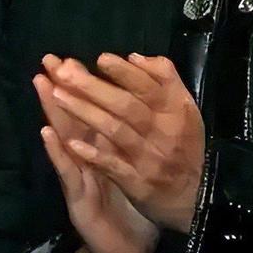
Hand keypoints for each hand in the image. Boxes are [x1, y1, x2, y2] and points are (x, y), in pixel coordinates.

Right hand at [33, 61, 159, 252]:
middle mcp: (86, 155)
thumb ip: (125, 129)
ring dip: (52, 110)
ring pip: (64, 137)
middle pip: (71, 115)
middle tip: (47, 61)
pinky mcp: (77, 198)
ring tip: (43, 84)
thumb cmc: (127, 196)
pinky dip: (58, 151)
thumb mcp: (128, 160)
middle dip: (61, 87)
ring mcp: (79, 174)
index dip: (78, 82)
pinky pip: (68, 172)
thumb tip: (127, 93)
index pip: (88, 106)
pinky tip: (48, 133)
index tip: (67, 56)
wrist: (125, 245)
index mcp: (101, 143)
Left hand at [43, 52, 205, 233]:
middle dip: (92, 87)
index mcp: (175, 109)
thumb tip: (135, 57)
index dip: (124, 72)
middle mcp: (162, 131)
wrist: (195, 195)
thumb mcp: (185, 107)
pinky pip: (113, 165)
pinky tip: (70, 142)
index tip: (100, 58)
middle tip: (64, 72)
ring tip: (57, 95)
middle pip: (125, 105)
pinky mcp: (137, 183)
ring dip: (85, 112)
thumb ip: (164, 78)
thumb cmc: (184, 143)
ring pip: (115, 131)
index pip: (148, 85)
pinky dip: (93, 153)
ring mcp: (149, 158)